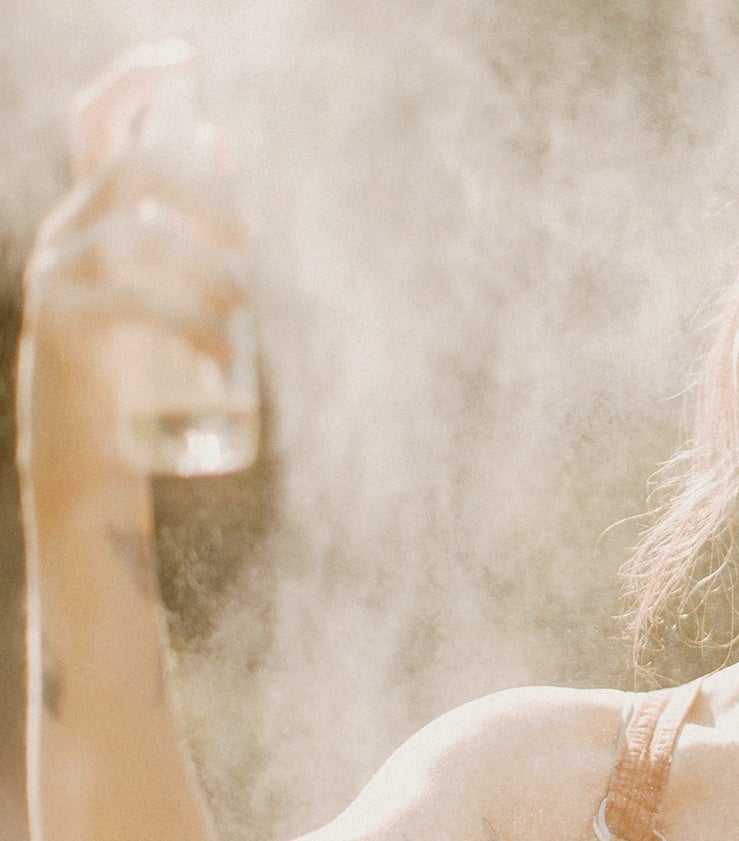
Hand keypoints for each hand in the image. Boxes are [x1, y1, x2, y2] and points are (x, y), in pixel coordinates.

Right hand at [18, 41, 250, 489]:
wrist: (92, 450)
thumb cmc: (142, 365)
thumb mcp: (168, 281)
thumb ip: (189, 219)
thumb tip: (219, 137)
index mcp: (93, 212)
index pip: (98, 121)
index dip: (134, 80)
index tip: (186, 59)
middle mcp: (67, 228)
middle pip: (134, 170)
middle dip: (204, 194)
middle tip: (250, 241)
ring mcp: (56, 272)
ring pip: (139, 239)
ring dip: (206, 269)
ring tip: (244, 310)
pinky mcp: (61, 323)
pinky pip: (131, 303)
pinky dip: (190, 324)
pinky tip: (226, 352)